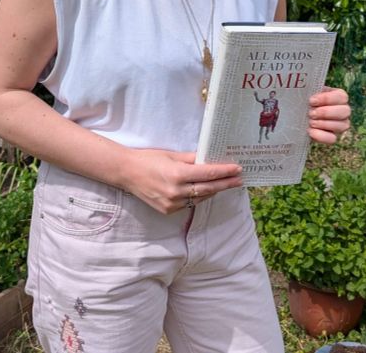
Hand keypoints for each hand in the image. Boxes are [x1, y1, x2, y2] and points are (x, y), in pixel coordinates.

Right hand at [121, 149, 242, 214]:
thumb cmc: (149, 159)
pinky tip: (205, 190)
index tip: (237, 169)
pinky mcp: (168, 210)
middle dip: (226, 184)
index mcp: (177, 174)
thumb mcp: (172, 155)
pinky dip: (198, 196)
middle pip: (208, 189)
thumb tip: (210, 160)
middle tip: (239, 179)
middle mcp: (176, 191)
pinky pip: (189, 203)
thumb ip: (192, 159)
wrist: (126, 173)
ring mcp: (172, 203)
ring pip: (200, 198)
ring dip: (214, 191)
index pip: (208, 174)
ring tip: (226, 184)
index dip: (224, 172)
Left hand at [307, 86, 350, 143]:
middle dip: (326, 112)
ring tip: (310, 122)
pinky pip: (333, 139)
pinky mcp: (332, 137)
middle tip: (311, 113)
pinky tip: (310, 131)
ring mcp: (340, 125)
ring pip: (343, 125)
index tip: (311, 100)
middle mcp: (343, 110)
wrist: (295, 117)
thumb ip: (308, 89)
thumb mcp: (305, 93)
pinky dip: (321, 136)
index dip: (327, 99)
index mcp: (338, 96)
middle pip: (345, 111)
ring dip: (324, 124)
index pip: (341, 96)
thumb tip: (304, 86)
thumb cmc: (302, 101)